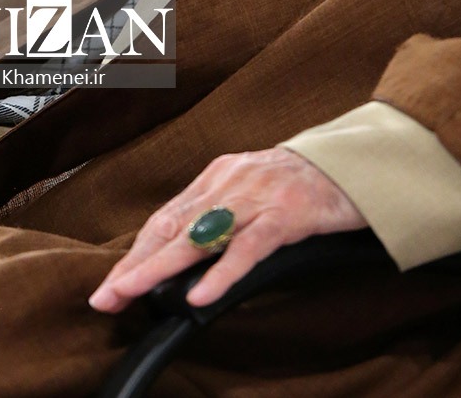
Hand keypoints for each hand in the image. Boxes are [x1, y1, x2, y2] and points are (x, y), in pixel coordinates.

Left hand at [88, 146, 365, 312]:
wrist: (354, 164)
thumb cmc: (303, 183)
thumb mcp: (253, 191)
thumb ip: (221, 214)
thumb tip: (184, 254)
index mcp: (220, 175)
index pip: (167, 216)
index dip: (137, 251)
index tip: (112, 282)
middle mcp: (231, 181)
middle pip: (174, 226)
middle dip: (137, 263)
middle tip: (106, 295)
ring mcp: (258, 196)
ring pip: (201, 235)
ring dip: (162, 268)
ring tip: (133, 293)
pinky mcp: (287, 214)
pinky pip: (249, 247)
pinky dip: (222, 273)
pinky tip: (201, 295)